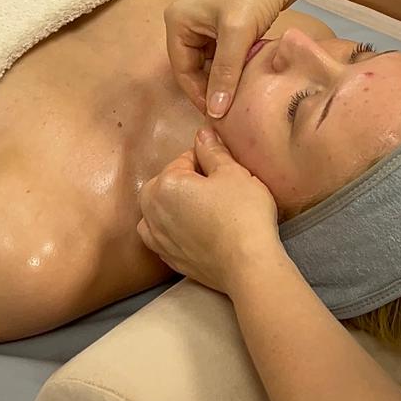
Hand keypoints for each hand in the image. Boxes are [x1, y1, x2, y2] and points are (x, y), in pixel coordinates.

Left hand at [137, 130, 282, 295]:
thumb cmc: (243, 215)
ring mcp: (158, 238)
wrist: (248, 265)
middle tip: (218, 189)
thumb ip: (212, 151)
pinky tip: (195, 230)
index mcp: (165, 184)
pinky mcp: (168, 258)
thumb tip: (202, 134)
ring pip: (159, 210)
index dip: (207, 160)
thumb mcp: (233, 173)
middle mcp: (152, 211)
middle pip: (166, 183)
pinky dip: (173, 230)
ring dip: (174, 205)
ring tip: (203, 209)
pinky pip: (163, 236)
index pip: (183, 160)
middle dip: (187, 182)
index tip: (224, 170)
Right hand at [165, 0, 304, 116]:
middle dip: (213, 86)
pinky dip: (235, 62)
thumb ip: (225, 74)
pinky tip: (250, 73)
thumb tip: (215, 113)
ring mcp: (206, 18)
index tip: (220, 116)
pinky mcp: (226, 18)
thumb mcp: (237, 34)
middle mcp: (186, 19)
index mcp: (177, 20)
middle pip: (194, 66)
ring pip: (211, 59)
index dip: (200, 95)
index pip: (182, 70)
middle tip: (233, 108)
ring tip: (243, 93)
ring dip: (226, 75)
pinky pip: (224, 50)